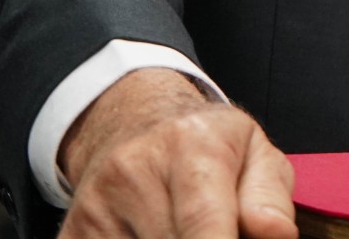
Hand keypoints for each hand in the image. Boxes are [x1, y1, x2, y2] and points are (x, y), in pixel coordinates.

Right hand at [57, 68, 297, 238]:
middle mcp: (134, 172)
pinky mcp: (73, 232)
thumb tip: (276, 233)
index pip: (203, 226)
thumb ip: (270, 196)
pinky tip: (147, 231)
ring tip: (179, 225)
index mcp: (192, 147)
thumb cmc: (202, 141)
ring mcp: (96, 206)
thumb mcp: (252, 149)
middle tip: (218, 227)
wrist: (132, 120)